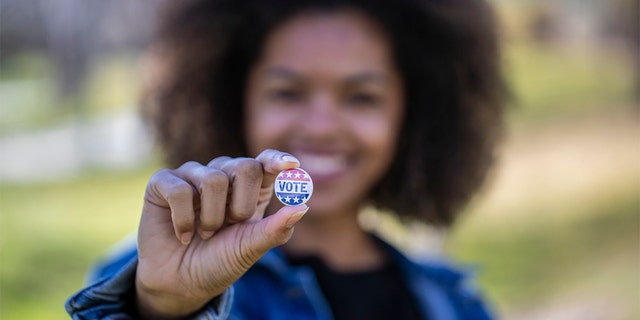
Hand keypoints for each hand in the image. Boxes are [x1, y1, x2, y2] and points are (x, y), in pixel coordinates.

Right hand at [135, 149, 307, 318]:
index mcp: (250, 188)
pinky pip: (180, 190)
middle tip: (230, 226)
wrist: (181, 284)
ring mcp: (193, 175)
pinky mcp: (164, 183)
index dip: (277, 160)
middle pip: (245, 166)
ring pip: (213, 179)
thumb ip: (276, 229)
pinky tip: (184, 234)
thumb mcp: (251, 248)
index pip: (266, 162)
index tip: (291, 165)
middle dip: (241, 205)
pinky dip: (184, 220)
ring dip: (211, 218)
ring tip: (205, 234)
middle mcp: (223, 174)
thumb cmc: (220, 262)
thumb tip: (303, 206)